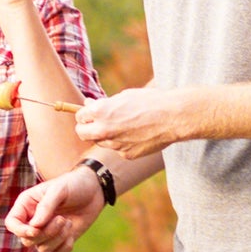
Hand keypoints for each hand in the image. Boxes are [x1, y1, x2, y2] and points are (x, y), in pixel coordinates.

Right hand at [5, 166, 105, 251]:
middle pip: (27, 240)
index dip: (20, 230)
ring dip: (57, 238)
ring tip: (67, 221)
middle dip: (46, 233)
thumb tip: (35, 226)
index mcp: (26, 205)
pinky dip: (65, 247)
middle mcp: (32, 221)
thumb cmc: (73, 185)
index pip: (12, 224)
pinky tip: (72, 233)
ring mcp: (46, 233)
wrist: (94, 191)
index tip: (35, 230)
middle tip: (62, 219)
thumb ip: (46, 206)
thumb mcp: (58, 190)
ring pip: (42, 249)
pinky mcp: (59, 242)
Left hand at [74, 87, 189, 158]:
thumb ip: (104, 104)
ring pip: (101, 143)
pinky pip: (118, 149)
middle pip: (82, 134)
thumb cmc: (149, 102)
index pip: (79, 117)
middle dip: (86, 128)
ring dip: (106, 136)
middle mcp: (104, 129)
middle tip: (96, 124)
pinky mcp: (127, 154)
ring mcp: (115, 144)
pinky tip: (136, 135)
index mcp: (100, 111)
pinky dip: (123, 144)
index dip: (85, 115)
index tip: (90, 114)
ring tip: (123, 127)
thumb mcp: (123, 97)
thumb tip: (89, 105)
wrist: (171, 117)